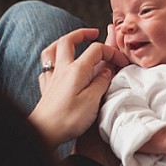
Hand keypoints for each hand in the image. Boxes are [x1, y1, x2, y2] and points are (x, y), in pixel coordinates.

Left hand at [30, 28, 128, 147]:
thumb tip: (107, 70)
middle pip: (69, 41)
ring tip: (72, 43)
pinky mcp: (46, 88)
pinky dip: (53, 62)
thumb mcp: (93, 101)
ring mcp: (52, 77)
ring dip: (64, 42)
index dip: (112, 52)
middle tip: (93, 33)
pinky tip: (58, 68)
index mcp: (77, 70)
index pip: (96, 50)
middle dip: (82, 34)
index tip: (122, 62)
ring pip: (53, 50)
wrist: (44, 132)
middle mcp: (62, 69)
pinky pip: (46, 68)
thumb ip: (101, 82)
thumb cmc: (68, 119)